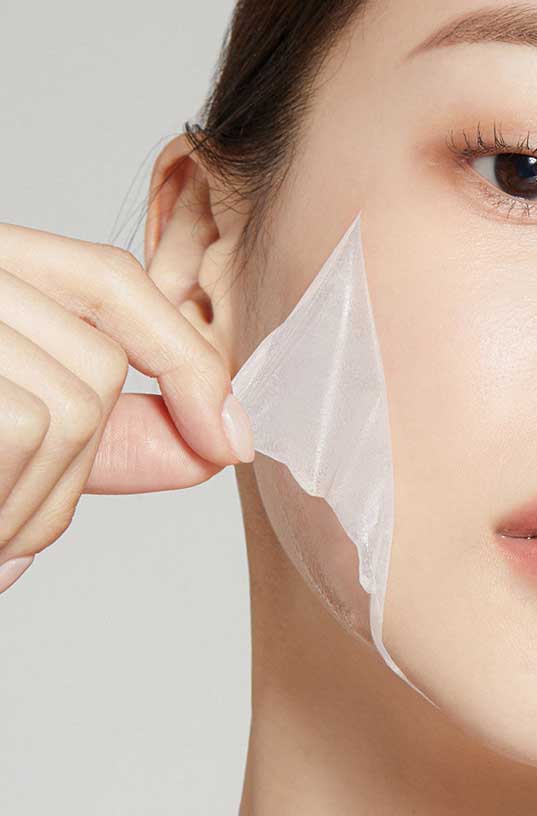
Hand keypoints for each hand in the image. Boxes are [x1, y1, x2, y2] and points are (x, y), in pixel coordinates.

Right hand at [0, 221, 252, 593]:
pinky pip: (29, 432)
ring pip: (72, 408)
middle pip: (101, 364)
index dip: (186, 362)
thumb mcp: (13, 424)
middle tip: (25, 536)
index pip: (115, 282)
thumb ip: (107, 432)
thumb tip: (216, 448)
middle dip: (85, 470)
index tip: (233, 444)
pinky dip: (17, 510)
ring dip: (42, 505)